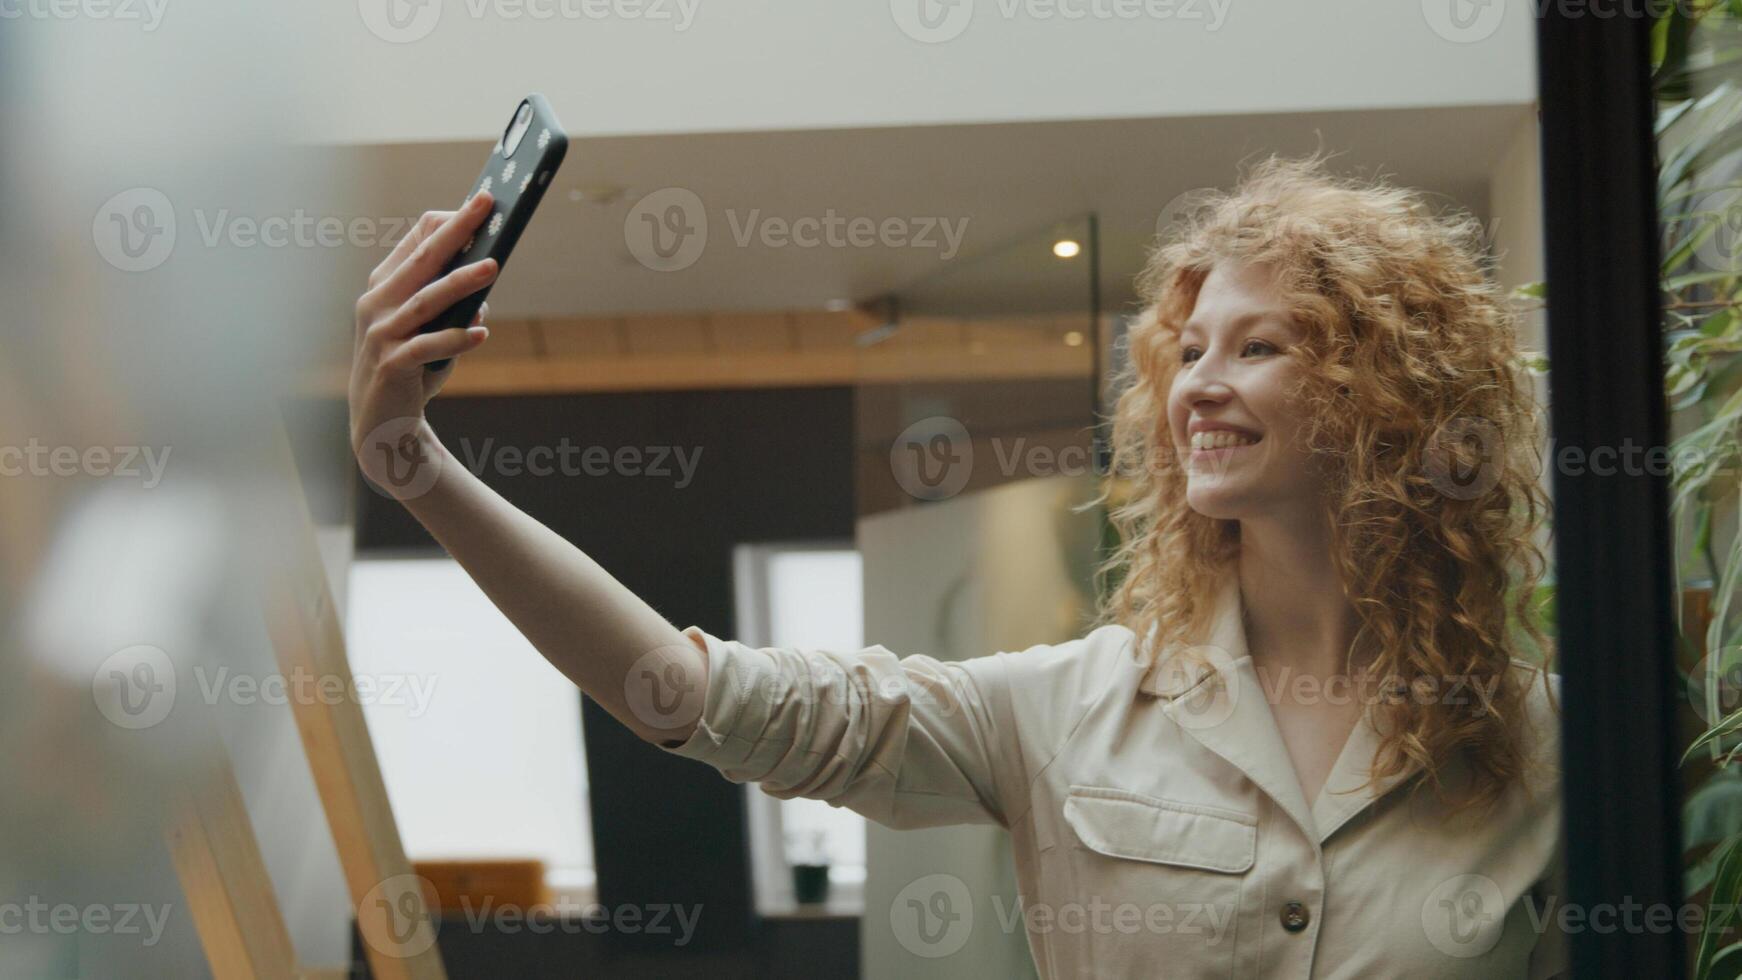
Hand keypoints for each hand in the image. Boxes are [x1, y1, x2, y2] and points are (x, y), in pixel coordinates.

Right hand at [349, 193, 496, 497]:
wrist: (382, 421)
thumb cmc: (412, 366)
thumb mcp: (431, 329)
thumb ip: (452, 305)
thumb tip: (484, 280)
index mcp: (384, 287)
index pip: (415, 243)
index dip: (447, 222)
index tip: (480, 204)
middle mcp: (376, 304)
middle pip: (421, 261)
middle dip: (455, 231)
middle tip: (487, 208)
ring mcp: (381, 334)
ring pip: (426, 300)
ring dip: (461, 282)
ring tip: (493, 266)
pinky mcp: (391, 365)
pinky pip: (428, 347)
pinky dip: (456, 339)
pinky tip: (482, 334)